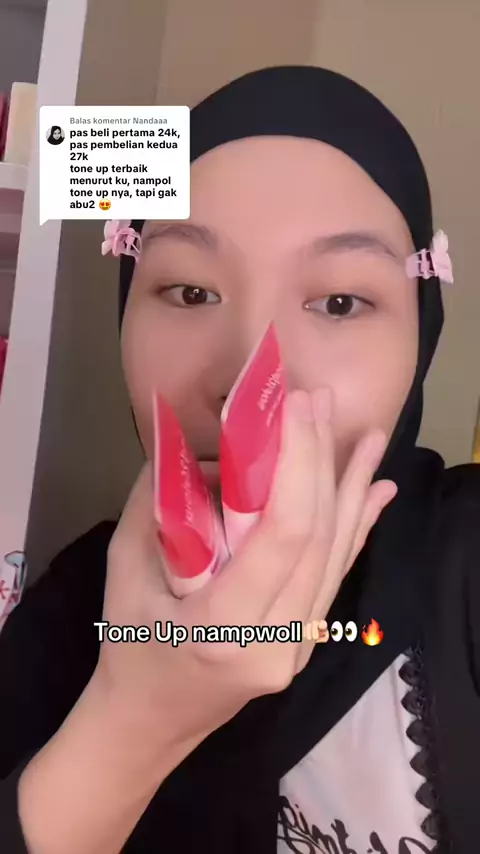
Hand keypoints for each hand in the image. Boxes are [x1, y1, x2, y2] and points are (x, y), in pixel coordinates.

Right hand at [96, 388, 395, 747]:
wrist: (150, 721)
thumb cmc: (128, 644)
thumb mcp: (123, 568)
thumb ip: (157, 501)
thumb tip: (197, 443)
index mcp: (223, 626)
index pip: (284, 536)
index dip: (299, 463)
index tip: (297, 406)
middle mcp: (275, 642)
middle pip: (318, 539)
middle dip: (323, 461)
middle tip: (322, 400)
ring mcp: (299, 648)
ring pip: (336, 557)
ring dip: (352, 490)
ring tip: (371, 437)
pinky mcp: (306, 643)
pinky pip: (334, 579)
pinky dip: (356, 530)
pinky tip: (375, 493)